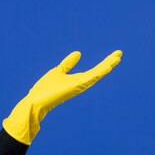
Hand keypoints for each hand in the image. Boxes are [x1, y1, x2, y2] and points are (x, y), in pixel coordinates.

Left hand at [3, 50, 121, 144]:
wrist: (35, 102)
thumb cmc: (45, 89)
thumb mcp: (58, 71)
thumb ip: (68, 64)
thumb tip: (79, 53)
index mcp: (78, 80)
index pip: (94, 71)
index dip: (104, 62)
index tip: (115, 54)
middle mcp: (81, 84)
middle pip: (98, 72)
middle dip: (109, 63)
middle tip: (120, 53)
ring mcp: (79, 86)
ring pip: (97, 74)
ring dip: (107, 65)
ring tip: (118, 57)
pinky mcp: (76, 87)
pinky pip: (91, 78)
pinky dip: (99, 71)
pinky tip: (107, 65)